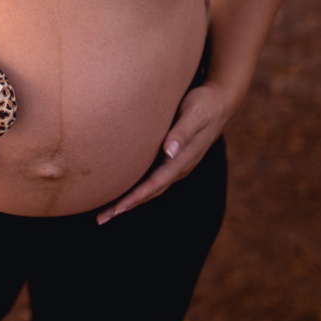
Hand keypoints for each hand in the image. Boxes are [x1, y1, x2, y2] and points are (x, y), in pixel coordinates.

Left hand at [96, 81, 237, 224]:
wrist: (219, 102)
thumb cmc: (204, 104)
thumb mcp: (194, 114)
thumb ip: (182, 131)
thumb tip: (170, 152)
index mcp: (183, 160)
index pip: (155, 184)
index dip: (136, 197)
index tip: (117, 208)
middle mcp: (179, 167)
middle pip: (149, 192)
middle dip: (125, 206)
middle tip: (101, 218)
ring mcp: (175, 165)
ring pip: (149, 188)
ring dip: (128, 201)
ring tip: (105, 211)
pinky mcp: (170, 159)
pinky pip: (150, 178)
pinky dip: (135, 188)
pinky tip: (120, 190)